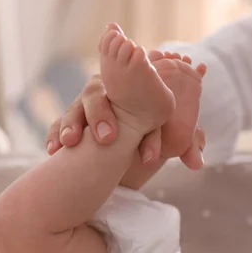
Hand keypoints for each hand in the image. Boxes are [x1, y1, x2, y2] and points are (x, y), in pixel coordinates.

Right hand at [46, 74, 204, 169]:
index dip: (135, 107)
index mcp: (130, 89)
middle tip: (109, 138)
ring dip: (69, 124)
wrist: (130, 136)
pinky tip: (53, 150)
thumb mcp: (173, 135)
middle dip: (101, 116)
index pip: (128, 89)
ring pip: (73, 109)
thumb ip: (187, 144)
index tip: (137, 136)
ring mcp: (83, 108)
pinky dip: (54, 135)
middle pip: (96, 95)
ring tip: (69, 143)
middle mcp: (104, 93)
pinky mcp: (69, 124)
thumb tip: (198, 164)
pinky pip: (56, 127)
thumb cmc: (152, 130)